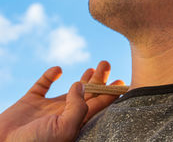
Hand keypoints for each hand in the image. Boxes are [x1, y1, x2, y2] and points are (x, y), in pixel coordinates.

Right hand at [0, 61, 123, 141]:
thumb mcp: (63, 130)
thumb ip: (77, 108)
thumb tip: (81, 86)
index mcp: (73, 122)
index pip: (97, 105)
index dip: (110, 93)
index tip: (121, 80)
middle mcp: (63, 114)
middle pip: (87, 94)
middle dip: (98, 79)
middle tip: (107, 63)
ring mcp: (46, 108)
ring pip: (70, 89)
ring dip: (82, 78)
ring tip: (94, 66)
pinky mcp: (30, 102)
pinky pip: (42, 85)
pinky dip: (49, 75)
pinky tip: (58, 69)